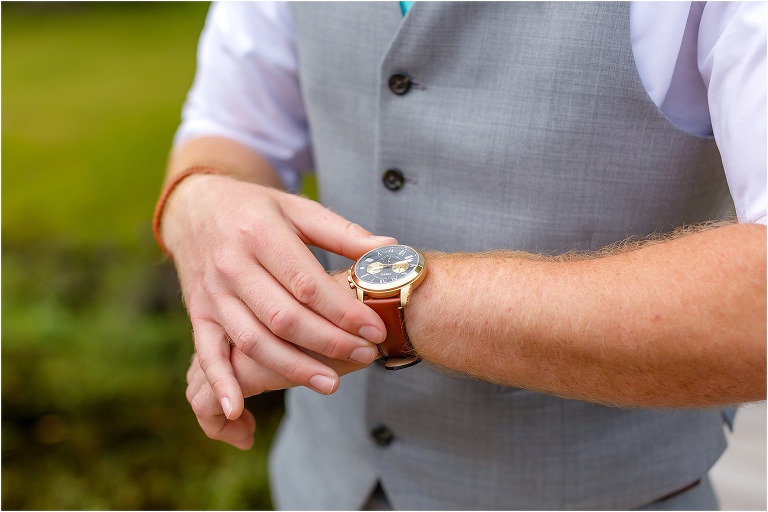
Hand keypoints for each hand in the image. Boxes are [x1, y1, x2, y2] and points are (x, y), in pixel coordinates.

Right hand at [163, 172, 394, 421]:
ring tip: (331, 384)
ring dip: (292, 368)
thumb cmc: (257, 210)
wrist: (195, 208)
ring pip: (253, 340)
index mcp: (260, 234)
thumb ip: (343, 232)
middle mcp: (232, 264)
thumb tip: (390, 251)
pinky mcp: (199, 313)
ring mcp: (212, 292)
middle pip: (283, 316)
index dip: (343, 310)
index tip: (375, 328)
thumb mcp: (298, 209)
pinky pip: (206, 353)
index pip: (306, 282)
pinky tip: (239, 409)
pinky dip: (221, 382)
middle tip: (365, 356)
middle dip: (328, 342)